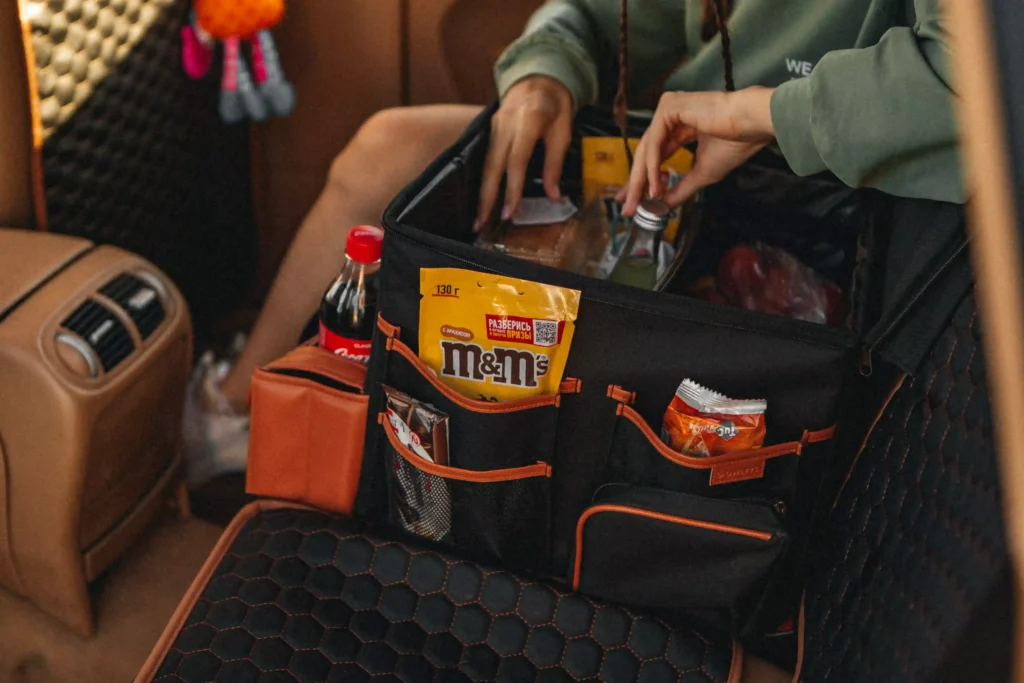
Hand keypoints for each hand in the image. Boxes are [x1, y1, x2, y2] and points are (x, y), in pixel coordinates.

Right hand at [475, 76, 572, 230]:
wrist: (540, 76)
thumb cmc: (556, 104)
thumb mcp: (564, 130)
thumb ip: (555, 163)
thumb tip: (554, 195)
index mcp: (527, 120)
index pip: (516, 160)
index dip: (511, 188)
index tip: (509, 212)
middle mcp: (506, 124)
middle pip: (492, 166)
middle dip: (486, 197)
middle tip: (481, 224)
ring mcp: (495, 126)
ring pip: (485, 164)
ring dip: (482, 192)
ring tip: (479, 218)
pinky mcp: (492, 130)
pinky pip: (486, 159)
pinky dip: (484, 180)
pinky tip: (484, 198)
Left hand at [622, 87, 775, 213]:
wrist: (751, 123)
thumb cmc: (736, 142)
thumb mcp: (702, 173)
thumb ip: (680, 188)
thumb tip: (662, 206)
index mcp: (680, 127)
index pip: (654, 155)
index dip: (643, 179)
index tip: (633, 201)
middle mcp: (671, 116)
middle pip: (646, 153)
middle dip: (635, 182)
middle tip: (626, 205)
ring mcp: (668, 109)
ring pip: (647, 148)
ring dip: (641, 177)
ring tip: (638, 200)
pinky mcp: (669, 107)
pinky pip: (654, 141)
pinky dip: (651, 165)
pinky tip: (653, 184)